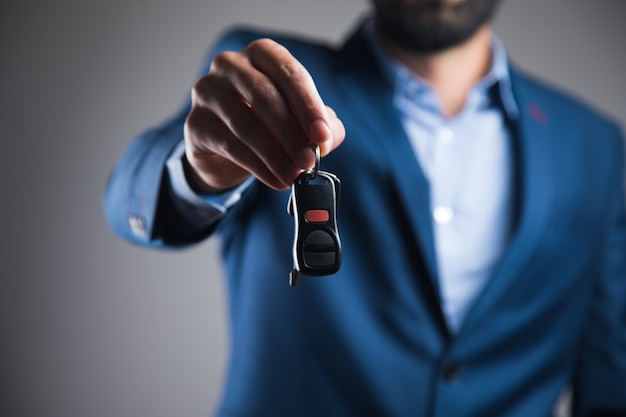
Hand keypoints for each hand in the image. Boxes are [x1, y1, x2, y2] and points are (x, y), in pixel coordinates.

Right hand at [183, 38, 345, 191]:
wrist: (225, 148)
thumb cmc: (267, 124)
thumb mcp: (300, 122)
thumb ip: (321, 126)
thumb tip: (327, 139)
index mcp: (262, 54)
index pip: (289, 72)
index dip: (308, 105)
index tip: (321, 135)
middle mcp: (230, 65)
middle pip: (265, 97)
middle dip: (292, 133)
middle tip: (309, 161)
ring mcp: (207, 91)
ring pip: (246, 124)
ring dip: (275, 154)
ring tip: (294, 175)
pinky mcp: (195, 122)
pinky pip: (230, 145)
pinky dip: (258, 167)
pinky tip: (276, 180)